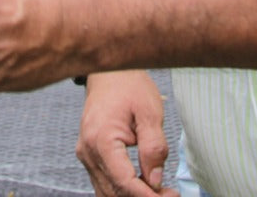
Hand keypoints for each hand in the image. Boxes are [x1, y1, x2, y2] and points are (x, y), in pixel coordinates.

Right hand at [77, 71, 177, 196]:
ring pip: (107, 191)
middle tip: (171, 194)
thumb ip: (154, 148)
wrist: (108, 72)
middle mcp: (88, 151)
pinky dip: (123, 189)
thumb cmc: (129, 86)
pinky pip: (104, 181)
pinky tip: (143, 185)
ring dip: (132, 196)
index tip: (170, 196)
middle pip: (115, 191)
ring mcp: (86, 154)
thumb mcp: (150, 112)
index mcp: (101, 140)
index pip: (124, 181)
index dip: (148, 196)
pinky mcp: (89, 155)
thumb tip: (156, 180)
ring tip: (160, 192)